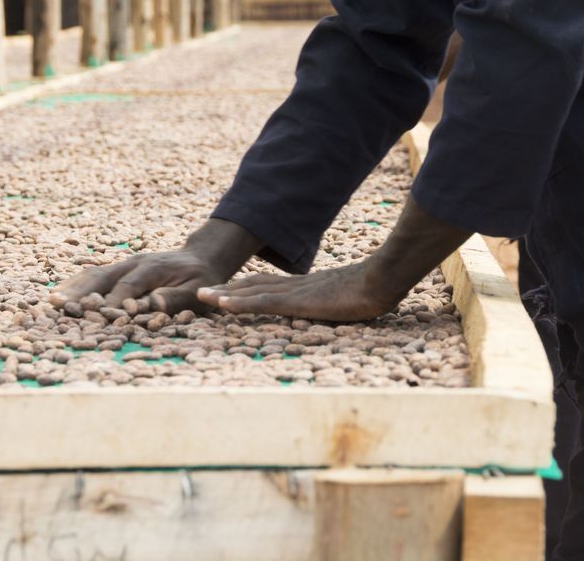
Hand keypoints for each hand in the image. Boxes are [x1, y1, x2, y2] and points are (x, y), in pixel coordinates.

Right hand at [51, 218, 264, 313]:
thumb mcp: (198, 290)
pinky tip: (60, 296)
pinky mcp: (118, 270)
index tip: (96, 317)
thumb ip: (177, 298)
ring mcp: (123, 264)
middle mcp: (132, 263)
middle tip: (58, 305)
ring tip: (51, 301)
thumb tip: (154, 305)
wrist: (201, 257)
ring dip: (72, 288)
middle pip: (101, 277)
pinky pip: (93, 276)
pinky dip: (75, 285)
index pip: (127, 287)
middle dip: (80, 292)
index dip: (113, 302)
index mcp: (152, 268)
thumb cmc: (201, 280)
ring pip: (93, 275)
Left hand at [196, 262, 405, 321]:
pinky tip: (223, 304)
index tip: (224, 291)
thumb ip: (338, 299)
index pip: (268, 285)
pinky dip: (240, 303)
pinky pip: (263, 302)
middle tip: (202, 292)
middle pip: (253, 285)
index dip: (244, 288)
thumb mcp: (350, 297)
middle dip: (227, 288)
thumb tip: (342, 305)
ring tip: (201, 296)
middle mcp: (294, 286)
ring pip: (252, 291)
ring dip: (225, 294)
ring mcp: (295, 292)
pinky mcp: (297, 301)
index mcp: (305, 286)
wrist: (382, 279)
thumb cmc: (374, 289)